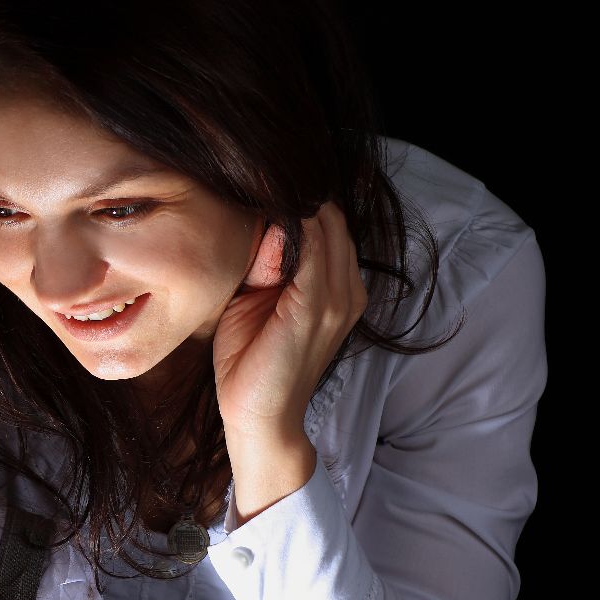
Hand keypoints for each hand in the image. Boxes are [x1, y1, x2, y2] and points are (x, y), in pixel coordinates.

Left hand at [213, 204, 365, 520]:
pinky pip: (311, 247)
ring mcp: (337, 298)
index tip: (257, 185)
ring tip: (251, 194)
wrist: (258, 417)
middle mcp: (348, 289)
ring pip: (323, 224)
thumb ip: (265, 265)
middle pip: (329, 216)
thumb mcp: (255, 301)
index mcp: (338, 287)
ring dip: (288, 208)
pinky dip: (287, 227)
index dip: (294, 201)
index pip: (328, 222)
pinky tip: (262, 220)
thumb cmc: (251, 361)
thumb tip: (266, 224)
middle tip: (252, 182)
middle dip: (291, 198)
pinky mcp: (315, 308)